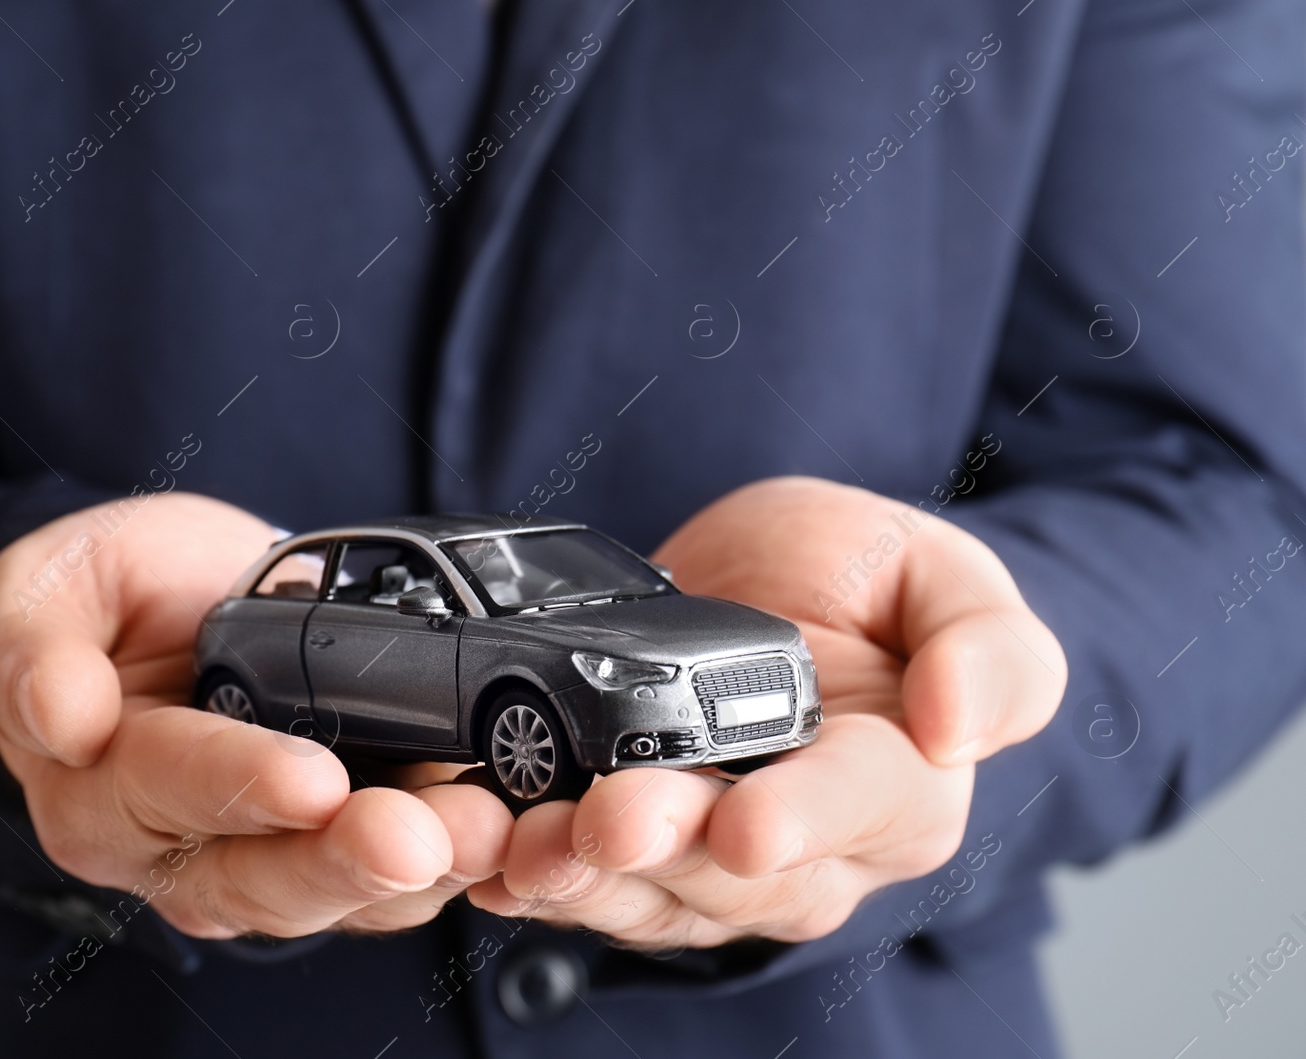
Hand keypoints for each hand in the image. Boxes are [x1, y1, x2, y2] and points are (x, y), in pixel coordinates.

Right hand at [0, 493, 512, 937]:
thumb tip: (60, 720)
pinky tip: (511, 833)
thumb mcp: (52, 583)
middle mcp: (181, 848)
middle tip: (420, 835)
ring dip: (419, 871)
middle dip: (346, 859)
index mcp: (101, 785)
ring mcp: (268, 860)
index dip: (238, 783)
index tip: (311, 778)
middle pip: (263, 875)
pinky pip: (400, 879)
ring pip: (342, 892)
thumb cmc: (121, 594)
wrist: (202, 599)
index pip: (168, 789)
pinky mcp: (343, 850)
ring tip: (483, 832)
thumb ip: (32, 645)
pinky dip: (459, 863)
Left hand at [468, 477, 1064, 946]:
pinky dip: (525, 872)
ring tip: (522, 845)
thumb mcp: (944, 578)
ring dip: (579, 873)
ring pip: (648, 890)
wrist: (770, 587)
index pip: (860, 810)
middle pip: (735, 868)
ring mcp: (710, 862)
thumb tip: (961, 728)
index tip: (746, 826)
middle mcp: (807, 848)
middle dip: (666, 847)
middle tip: (609, 820)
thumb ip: (987, 650)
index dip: (803, 820)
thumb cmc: (869, 584)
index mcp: (899, 785)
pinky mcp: (633, 856)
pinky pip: (582, 880)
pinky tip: (481, 856)